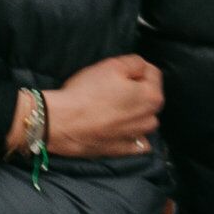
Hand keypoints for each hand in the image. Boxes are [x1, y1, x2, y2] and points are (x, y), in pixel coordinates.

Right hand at [24, 55, 161, 158]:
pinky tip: (116, 130)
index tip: (116, 72)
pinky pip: (135, 142)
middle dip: (134, 92)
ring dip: (133, 114)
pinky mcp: (122, 150)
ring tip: (109, 110)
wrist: (61, 122)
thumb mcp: (112, 65)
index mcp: (152, 97)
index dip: (133, 68)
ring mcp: (136, 137)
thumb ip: (134, 63)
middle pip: (147, 98)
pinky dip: (130, 136)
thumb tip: (141, 68)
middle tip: (109, 89)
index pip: (152, 74)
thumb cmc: (86, 93)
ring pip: (142, 120)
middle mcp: (150, 119)